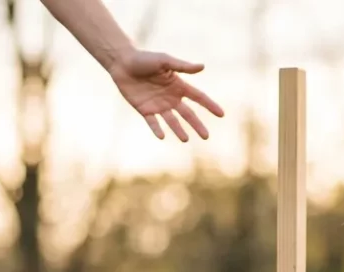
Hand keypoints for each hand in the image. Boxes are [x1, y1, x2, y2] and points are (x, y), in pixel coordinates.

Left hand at [109, 50, 223, 141]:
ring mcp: (158, 105)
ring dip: (179, 130)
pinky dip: (157, 129)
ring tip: (185, 140)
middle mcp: (171, 98)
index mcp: (178, 86)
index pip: (198, 97)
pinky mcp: (145, 110)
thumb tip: (202, 66)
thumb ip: (182, 66)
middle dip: (197, 125)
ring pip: (172, 121)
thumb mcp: (165, 61)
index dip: (210, 105)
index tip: (221, 114)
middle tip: (206, 137)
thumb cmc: (144, 59)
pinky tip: (162, 136)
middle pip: (188, 114)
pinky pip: (153, 122)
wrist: (122, 63)